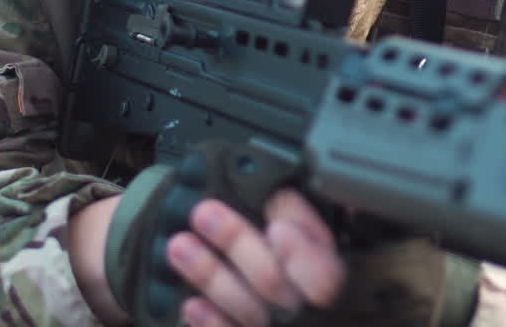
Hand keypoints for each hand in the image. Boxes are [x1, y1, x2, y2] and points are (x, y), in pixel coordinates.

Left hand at [165, 188, 344, 326]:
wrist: (287, 310)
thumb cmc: (298, 263)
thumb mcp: (310, 234)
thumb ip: (297, 216)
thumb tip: (276, 191)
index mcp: (325, 275)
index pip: (324, 273)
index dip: (301, 254)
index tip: (278, 228)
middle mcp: (306, 310)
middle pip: (272, 281)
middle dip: (236, 242)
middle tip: (204, 212)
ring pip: (246, 309)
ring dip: (209, 275)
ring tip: (180, 245)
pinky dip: (210, 322)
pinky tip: (191, 304)